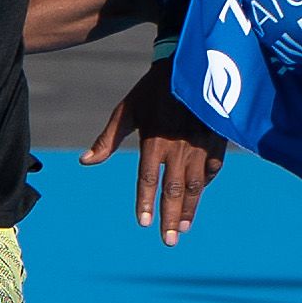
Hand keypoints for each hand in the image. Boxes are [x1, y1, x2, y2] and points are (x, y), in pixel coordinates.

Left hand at [78, 56, 227, 245]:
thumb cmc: (153, 87)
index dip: (145, 202)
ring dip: (190, 208)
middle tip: (169, 241)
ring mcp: (200, 144)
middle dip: (171, 218)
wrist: (190, 61)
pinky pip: (212, 168)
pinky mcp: (217, 139)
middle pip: (174, 190)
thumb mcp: (128, 109)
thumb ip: (108, 139)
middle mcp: (178, 147)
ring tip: (184, 227)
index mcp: (154, 141)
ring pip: (195, 185)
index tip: (142, 223)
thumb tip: (84, 162)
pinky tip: (200, 195)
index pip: (148, 180)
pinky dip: (205, 184)